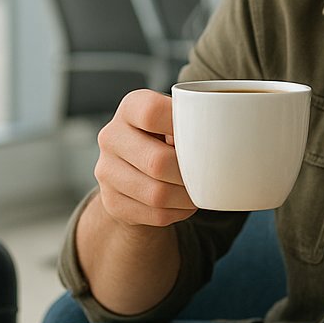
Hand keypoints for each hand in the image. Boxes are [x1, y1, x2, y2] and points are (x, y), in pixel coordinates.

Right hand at [93, 89, 197, 228]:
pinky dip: (178, 212)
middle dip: (188, 173)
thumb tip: (217, 141)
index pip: (152, 113)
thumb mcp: (175, 120)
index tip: (201, 136)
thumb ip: (192, 121)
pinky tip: (183, 202)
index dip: (182, 127)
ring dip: (186, 197)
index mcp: (131, 107)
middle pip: (157, 162)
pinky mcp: (112, 202)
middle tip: (205, 174)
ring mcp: (106, 171)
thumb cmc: (167, 138)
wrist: (135, 170)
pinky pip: (155, 214)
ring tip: (197, 190)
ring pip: (157, 194)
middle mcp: (111, 136)